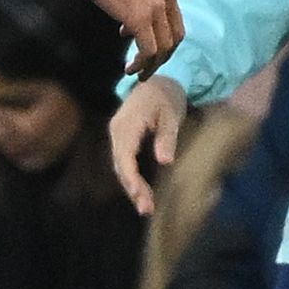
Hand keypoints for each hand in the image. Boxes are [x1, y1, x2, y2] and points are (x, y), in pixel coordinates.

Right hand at [70, 0, 184, 74]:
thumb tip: (129, 24)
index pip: (173, 16)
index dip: (161, 33)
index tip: (141, 41)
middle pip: (175, 35)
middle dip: (164, 55)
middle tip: (149, 66)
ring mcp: (156, 6)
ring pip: (164, 47)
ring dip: (152, 65)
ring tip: (139, 73)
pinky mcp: (140, 18)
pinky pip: (148, 50)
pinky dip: (142, 64)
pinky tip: (130, 68)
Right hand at [108, 76, 188, 214]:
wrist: (159, 79)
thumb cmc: (167, 96)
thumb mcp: (172, 114)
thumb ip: (167, 137)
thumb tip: (164, 161)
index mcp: (127, 125)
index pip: (125, 157)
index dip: (132, 179)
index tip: (141, 196)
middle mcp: (117, 131)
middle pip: (120, 165)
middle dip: (132, 189)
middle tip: (146, 209)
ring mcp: (117, 134)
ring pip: (120, 165)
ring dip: (131, 186)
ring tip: (145, 206)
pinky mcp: (122, 137)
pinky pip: (124, 161)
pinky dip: (131, 177)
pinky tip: (141, 191)